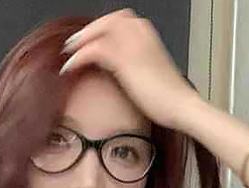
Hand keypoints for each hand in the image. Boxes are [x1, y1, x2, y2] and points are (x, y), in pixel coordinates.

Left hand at [59, 8, 199, 129]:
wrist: (181, 106)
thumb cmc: (169, 96)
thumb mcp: (149, 72)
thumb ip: (134, 63)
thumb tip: (117, 67)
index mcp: (147, 32)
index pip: (116, 21)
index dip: (99, 29)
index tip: (87, 40)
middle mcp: (139, 31)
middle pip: (105, 22)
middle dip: (87, 32)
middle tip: (72, 44)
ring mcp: (132, 42)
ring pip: (97, 32)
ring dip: (80, 43)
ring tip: (68, 54)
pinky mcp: (124, 58)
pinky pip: (93, 50)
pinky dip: (79, 57)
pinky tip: (71, 66)